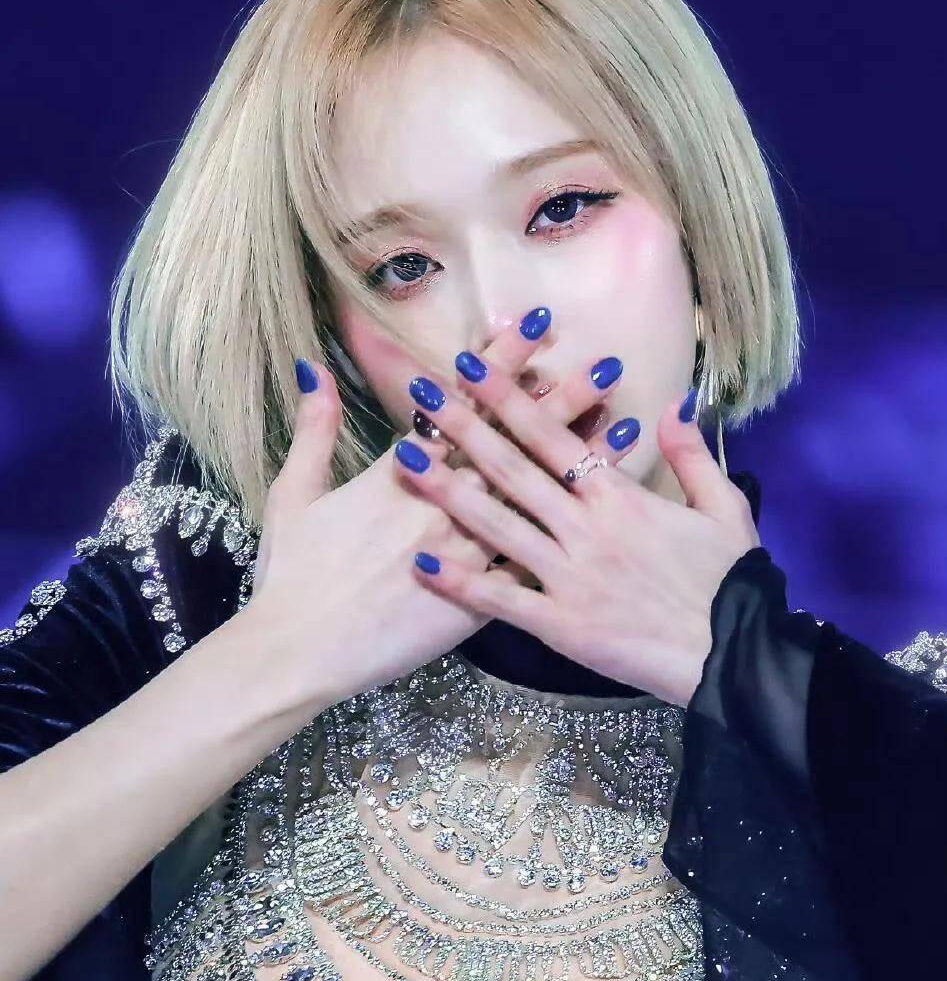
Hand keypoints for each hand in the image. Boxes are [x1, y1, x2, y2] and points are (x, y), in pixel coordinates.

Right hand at [245, 309, 612, 717]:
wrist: (297, 653)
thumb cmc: (290, 578)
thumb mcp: (293, 495)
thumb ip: (314, 430)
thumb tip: (315, 369)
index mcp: (396, 475)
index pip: (460, 406)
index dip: (498, 364)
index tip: (534, 326)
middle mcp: (439, 506)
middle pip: (510, 444)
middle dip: (558, 402)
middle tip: (602, 366)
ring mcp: (462, 554)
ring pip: (532, 498)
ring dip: (579, 461)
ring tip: (622, 425)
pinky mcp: (475, 605)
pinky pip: (532, 564)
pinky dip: (570, 536)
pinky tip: (606, 516)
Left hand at [392, 351, 760, 707]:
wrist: (735, 655)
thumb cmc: (732, 581)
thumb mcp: (726, 507)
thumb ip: (692, 454)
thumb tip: (672, 403)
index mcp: (620, 498)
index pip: (552, 436)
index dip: (507, 397)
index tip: (471, 365)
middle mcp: (586, 529)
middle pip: (513, 469)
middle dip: (463, 427)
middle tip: (420, 393)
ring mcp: (569, 577)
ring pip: (496, 526)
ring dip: (447, 490)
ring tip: (405, 459)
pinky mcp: (561, 625)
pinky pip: (501, 600)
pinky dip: (460, 582)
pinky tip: (422, 562)